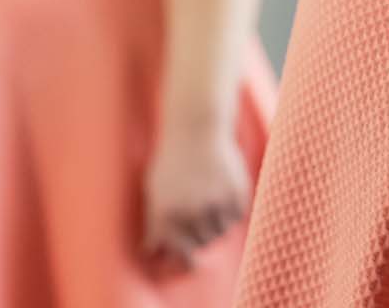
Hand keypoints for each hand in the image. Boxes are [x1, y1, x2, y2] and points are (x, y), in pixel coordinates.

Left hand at [139, 124, 248, 274]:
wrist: (196, 129)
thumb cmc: (172, 161)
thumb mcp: (155, 191)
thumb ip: (154, 224)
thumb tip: (151, 254)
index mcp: (166, 215)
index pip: (181, 251)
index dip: (186, 256)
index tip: (191, 259)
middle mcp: (190, 213)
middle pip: (203, 242)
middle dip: (201, 234)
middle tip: (199, 214)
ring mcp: (215, 204)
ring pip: (222, 232)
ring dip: (217, 223)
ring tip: (210, 199)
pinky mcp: (236, 194)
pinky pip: (237, 217)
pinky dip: (232, 210)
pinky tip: (222, 190)